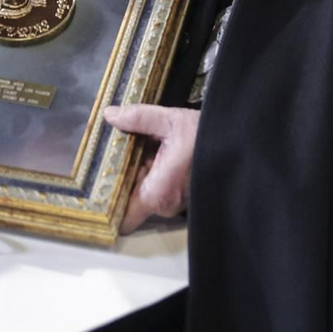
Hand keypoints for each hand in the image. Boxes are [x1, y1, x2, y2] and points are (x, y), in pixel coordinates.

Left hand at [104, 104, 198, 232]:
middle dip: (119, 178)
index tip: (93, 187)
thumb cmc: (208, 136)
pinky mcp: (180, 196)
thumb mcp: (171, 121)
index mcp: (157, 192)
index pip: (122, 218)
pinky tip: (149, 151)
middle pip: (128, 199)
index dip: (106, 205)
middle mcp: (163, 204)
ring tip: (132, 148)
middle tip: (110, 153)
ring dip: (135, 173)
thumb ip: (138, 117)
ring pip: (141, 191)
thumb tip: (110, 114)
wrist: (240, 144)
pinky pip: (155, 187)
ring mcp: (173, 202)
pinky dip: (149, 172)